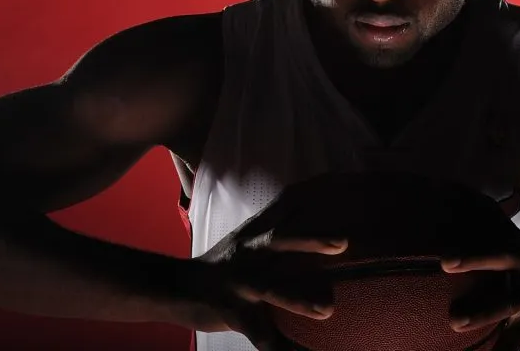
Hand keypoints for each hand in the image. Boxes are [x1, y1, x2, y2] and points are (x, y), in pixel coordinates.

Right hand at [193, 190, 348, 349]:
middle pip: (281, 242)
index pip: (285, 208)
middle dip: (311, 241)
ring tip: (326, 311)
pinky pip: (259, 335)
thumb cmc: (223, 262)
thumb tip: (305, 198)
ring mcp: (241, 285)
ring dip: (299, 300)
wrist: (176, 287)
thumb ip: (276, 219)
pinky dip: (277, 347)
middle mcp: (250, 254)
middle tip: (343, 243)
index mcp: (256, 234)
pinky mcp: (233, 314)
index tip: (341, 184)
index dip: (312, 196)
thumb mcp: (247, 235)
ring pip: (271, 290)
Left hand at [440, 222, 519, 349]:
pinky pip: (511, 346)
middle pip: (502, 261)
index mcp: (518, 252)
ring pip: (506, 306)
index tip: (445, 225)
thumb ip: (492, 221)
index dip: (472, 229)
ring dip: (481, 313)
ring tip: (455, 321)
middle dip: (475, 260)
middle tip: (445, 262)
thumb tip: (458, 189)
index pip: (494, 235)